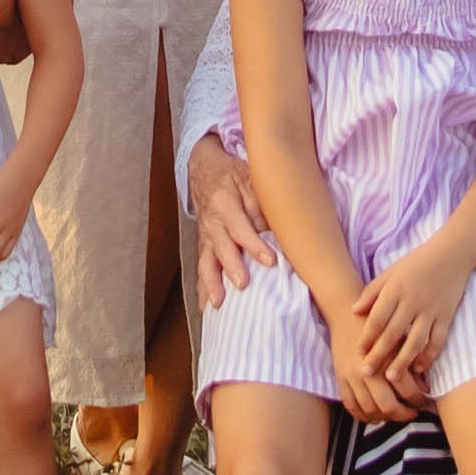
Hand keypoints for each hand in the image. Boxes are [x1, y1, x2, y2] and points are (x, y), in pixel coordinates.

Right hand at [189, 137, 273, 309]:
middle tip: (242, 285)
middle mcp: (212, 222)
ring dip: (211, 283)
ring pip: (206, 261)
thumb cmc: (231, 173)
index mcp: (224, 202)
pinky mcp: (204, 244)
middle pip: (221, 247)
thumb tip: (273, 229)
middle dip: (231, 266)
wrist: (202, 167)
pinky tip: (205, 307)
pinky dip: (202, 287)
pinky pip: (202, 266)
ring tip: (217, 304)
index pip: (241, 227)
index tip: (270, 261)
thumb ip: (260, 202)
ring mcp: (205, 235)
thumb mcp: (249, 177)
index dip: (254, 245)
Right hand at [325, 306, 424, 425]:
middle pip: (388, 407)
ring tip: (395, 415)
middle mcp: (368, 371)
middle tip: (412, 413)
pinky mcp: (340, 378)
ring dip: (384, 417)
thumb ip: (410, 362)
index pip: (408, 391)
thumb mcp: (398, 338)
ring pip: (370, 410)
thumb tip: (423, 386)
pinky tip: (373, 416)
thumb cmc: (377, 322)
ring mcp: (352, 376)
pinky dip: (362, 415)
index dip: (420, 401)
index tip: (424, 403)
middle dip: (404, 414)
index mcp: (387, 359)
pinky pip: (350, 405)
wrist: (345, 312)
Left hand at [353, 239, 470, 383]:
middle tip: (366, 372)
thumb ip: (372, 292)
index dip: (367, 337)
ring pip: (415, 341)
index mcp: (396, 289)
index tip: (358, 352)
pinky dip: (429, 355)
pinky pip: (437, 340)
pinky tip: (419, 368)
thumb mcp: (390, 272)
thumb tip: (354, 310)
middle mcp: (412, 302)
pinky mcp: (446, 316)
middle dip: (378, 354)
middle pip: (393, 333)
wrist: (451, 254)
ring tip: (392, 377)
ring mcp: (431, 310)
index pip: (378, 318)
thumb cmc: (416, 262)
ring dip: (403, 361)